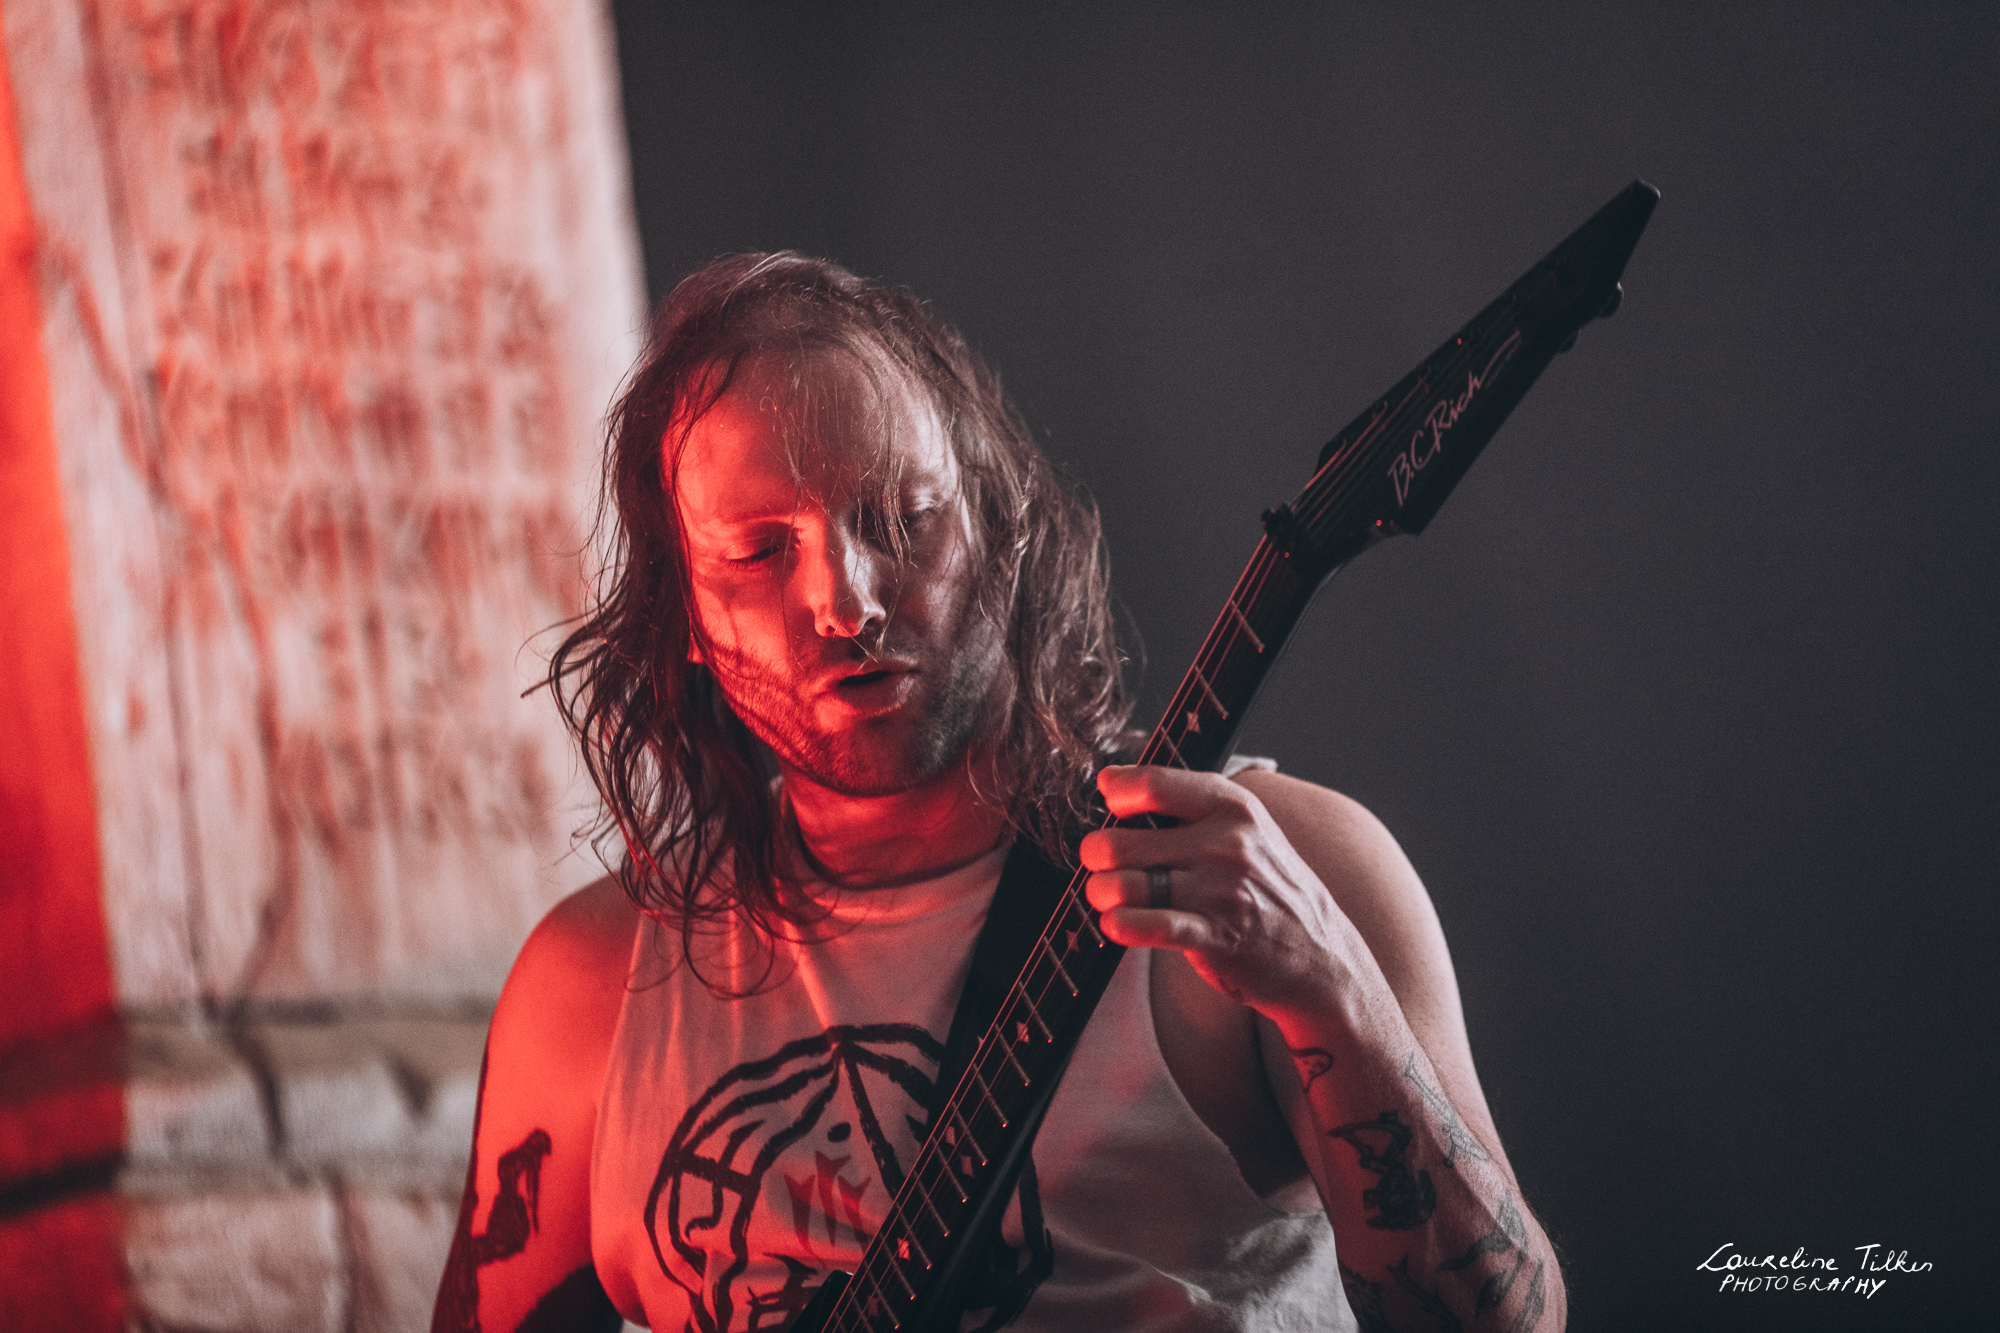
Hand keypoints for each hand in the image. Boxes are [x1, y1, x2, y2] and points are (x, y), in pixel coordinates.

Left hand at [1080, 765, 1349, 1017]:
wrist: (1320, 955)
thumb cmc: (1269, 886)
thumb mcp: (1247, 829)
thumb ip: (1190, 803)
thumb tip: (1113, 783)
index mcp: (1233, 807)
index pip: (1154, 784)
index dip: (1117, 793)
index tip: (1109, 803)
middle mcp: (1227, 844)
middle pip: (1121, 840)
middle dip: (1095, 855)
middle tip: (1099, 864)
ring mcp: (1221, 892)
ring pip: (1123, 885)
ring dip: (1101, 893)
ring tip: (1108, 896)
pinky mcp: (1215, 937)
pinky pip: (1145, 926)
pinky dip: (1118, 926)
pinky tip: (1117, 924)